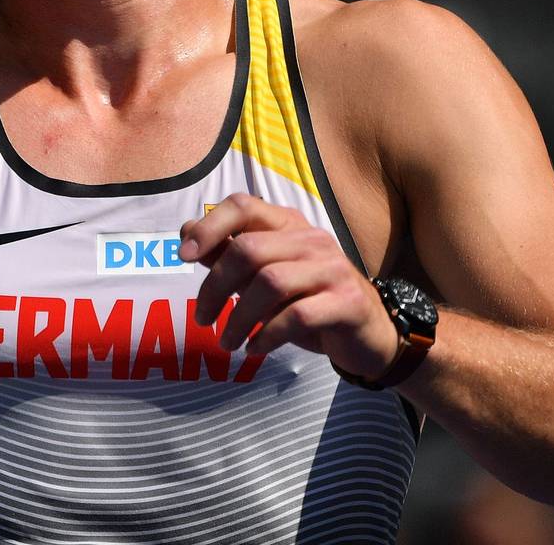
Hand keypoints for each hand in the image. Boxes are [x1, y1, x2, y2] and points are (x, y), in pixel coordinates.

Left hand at [179, 193, 400, 379]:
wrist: (370, 335)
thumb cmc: (309, 301)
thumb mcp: (266, 275)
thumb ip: (229, 253)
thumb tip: (186, 233)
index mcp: (289, 224)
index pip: (243, 205)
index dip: (209, 226)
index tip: (182, 255)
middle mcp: (311, 239)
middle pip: (249, 249)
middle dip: (215, 285)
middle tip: (202, 317)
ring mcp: (332, 269)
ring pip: (270, 282)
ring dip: (239, 316)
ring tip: (226, 341)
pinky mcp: (347, 303)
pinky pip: (297, 316)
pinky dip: (268, 334)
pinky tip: (255, 348)